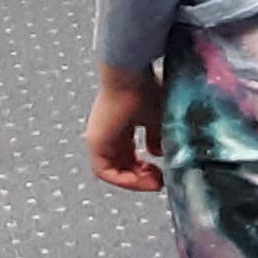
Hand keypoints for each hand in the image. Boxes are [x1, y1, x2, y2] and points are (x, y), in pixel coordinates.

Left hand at [85, 65, 166, 192]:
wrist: (131, 76)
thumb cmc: (146, 89)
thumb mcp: (157, 118)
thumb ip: (156, 137)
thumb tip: (157, 153)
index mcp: (121, 126)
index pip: (130, 155)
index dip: (146, 167)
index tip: (163, 170)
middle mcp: (107, 134)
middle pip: (121, 165)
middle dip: (142, 176)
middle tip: (160, 180)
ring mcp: (99, 138)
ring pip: (113, 170)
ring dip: (135, 180)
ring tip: (155, 182)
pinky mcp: (95, 142)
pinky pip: (104, 172)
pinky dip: (124, 179)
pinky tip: (144, 179)